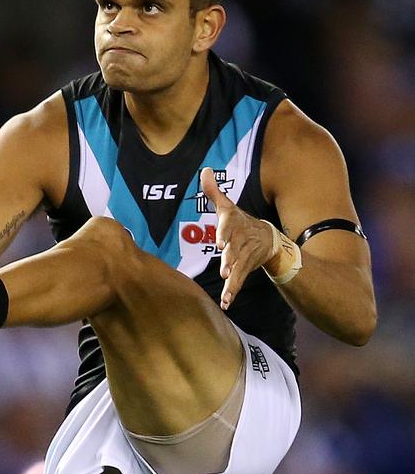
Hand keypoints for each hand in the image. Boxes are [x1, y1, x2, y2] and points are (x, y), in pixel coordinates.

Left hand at [200, 167, 275, 309]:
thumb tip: (204, 170)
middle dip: (231, 260)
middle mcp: (241, 241)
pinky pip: (239, 281)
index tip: (220, 242)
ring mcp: (244, 256)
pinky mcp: (245, 268)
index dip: (225, 234)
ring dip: (233, 280)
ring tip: (227, 289)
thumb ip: (214, 191)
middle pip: (235, 251)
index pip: (229, 227)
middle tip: (225, 269)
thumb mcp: (228, 206)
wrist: (268, 238)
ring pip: (239, 268)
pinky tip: (225, 303)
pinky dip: (232, 292)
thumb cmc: (240, 222)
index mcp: (234, 225)